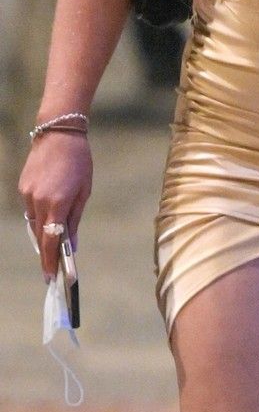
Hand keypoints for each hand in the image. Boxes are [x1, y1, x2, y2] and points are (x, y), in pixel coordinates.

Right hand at [19, 134, 92, 279]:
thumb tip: (70, 245)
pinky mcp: (22, 188)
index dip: (50, 261)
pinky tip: (48, 216)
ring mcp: (27, 194)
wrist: (58, 135)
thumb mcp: (83, 192)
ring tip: (54, 241)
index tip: (51, 277)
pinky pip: (30, 210)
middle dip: (47, 252)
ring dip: (44, 233)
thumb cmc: (79, 163)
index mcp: (57, 203)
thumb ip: (74, 220)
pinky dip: (39, 217)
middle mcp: (38, 201)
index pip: (50, 240)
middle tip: (54, 267)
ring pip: (34, 223)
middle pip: (41, 235)